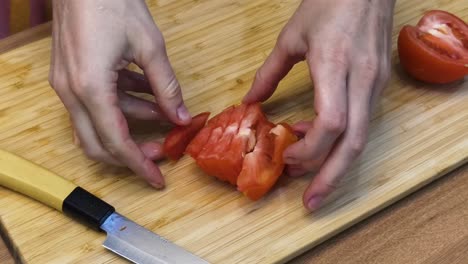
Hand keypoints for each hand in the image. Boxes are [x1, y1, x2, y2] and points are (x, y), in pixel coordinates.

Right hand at [49, 0, 191, 187]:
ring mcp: (67, 84)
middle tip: (162, 148)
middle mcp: (72, 92)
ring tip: (164, 113)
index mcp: (90, 88)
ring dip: (131, 124)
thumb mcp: (150, 47)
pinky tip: (146, 94)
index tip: (157, 179)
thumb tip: (182, 117)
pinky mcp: (71, 75)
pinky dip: (121, 106)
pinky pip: (95, 104)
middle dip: (132, 153)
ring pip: (98, 124)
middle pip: (98, 144)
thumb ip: (167, 87)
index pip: (116, 143)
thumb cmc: (111, 3)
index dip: (139, 165)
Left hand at [243, 0, 394, 210]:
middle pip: (353, 142)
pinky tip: (318, 138)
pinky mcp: (380, 83)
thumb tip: (251, 101)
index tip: (287, 159)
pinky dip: (341, 140)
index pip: (331, 123)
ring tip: (310, 175)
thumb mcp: (292, 37)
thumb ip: (269, 74)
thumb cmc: (329, 3)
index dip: (310, 150)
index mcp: (334, 65)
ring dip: (337, 163)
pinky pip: (363, 122)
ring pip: (362, 137)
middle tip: (311, 202)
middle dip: (332, 177)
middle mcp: (360, 79)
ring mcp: (375, 83)